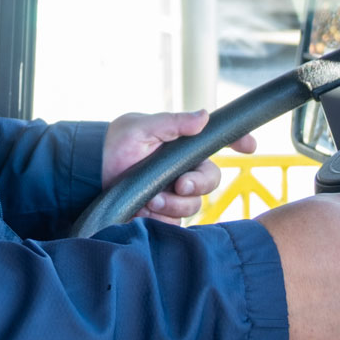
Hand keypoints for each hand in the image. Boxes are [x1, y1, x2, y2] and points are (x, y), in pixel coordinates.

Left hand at [101, 109, 255, 223]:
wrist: (90, 172)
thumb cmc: (115, 143)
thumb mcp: (142, 127)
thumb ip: (173, 123)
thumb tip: (204, 115)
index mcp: (183, 145)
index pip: (216, 142)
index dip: (238, 142)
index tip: (250, 147)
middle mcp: (183, 169)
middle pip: (211, 180)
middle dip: (198, 185)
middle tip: (179, 185)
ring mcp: (174, 193)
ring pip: (195, 205)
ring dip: (175, 204)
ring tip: (151, 199)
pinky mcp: (162, 214)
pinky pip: (176, 223)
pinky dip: (163, 219)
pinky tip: (145, 212)